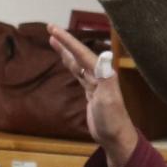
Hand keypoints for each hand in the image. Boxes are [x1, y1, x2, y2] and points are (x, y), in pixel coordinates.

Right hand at [46, 25, 138, 166]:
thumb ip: (105, 79)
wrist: (115, 138)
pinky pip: (78, 73)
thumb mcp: (109, 100)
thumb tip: (102, 56)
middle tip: (50, 28)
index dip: (67, 41)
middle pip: (79, 54)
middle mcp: (100, 75)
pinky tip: (67, 61)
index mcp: (103, 74)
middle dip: (65, 41)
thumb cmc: (112, 121)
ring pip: (77, 62)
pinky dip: (71, 65)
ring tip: (53, 39)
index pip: (81, 53)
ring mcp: (95, 83)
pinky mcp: (91, 92)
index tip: (53, 30)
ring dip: (66, 51)